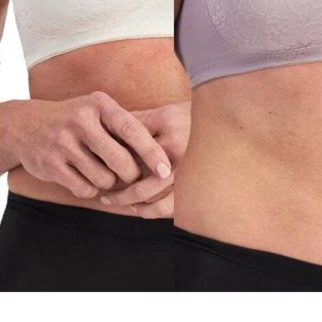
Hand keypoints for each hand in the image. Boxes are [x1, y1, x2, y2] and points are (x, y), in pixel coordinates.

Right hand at [6, 92, 171, 198]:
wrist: (26, 125)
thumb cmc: (76, 119)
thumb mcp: (98, 110)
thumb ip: (125, 124)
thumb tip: (163, 151)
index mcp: (98, 104)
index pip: (132, 129)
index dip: (152, 152)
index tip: (166, 169)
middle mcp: (81, 121)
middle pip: (120, 160)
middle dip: (131, 174)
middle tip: (131, 175)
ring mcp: (63, 143)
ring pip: (104, 179)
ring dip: (109, 182)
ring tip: (103, 172)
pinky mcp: (51, 165)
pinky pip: (85, 189)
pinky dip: (91, 189)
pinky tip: (86, 178)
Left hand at [99, 101, 190, 217]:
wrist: (225, 120)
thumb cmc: (190, 117)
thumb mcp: (165, 111)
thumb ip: (139, 121)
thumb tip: (107, 130)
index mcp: (166, 120)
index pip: (129, 140)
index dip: (110, 153)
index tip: (96, 161)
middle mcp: (177, 143)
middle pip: (136, 167)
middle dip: (117, 184)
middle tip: (102, 194)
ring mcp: (187, 164)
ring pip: (151, 192)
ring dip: (129, 201)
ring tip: (113, 202)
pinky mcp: (195, 180)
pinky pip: (169, 204)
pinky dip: (150, 211)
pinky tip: (138, 209)